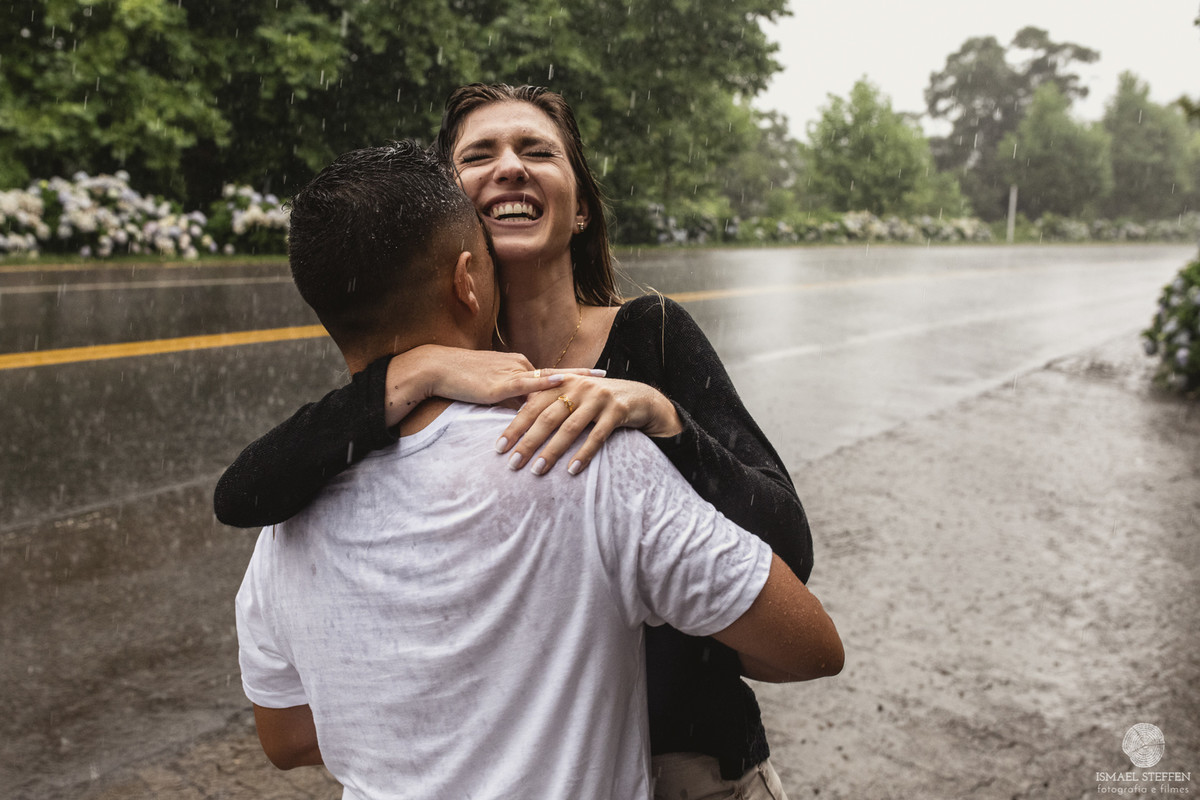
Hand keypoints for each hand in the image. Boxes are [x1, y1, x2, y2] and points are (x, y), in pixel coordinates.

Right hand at [384, 346, 598, 426]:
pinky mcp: (500, 382)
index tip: (594, 375)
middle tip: (607, 376)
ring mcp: (512, 372)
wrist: (436, 369)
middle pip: (557, 373)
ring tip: (598, 382)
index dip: (573, 376)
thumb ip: (507, 400)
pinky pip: (529, 383)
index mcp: (517, 366)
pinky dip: (547, 384)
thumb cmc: (458, 381)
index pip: (551, 374)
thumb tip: (522, 416)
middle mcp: (520, 365)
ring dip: (573, 383)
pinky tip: (564, 383)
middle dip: (582, 376)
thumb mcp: (489, 391)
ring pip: (549, 379)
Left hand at [495, 375, 683, 475]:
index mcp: (563, 383)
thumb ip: (550, 404)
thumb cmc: (599, 401)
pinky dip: (583, 454)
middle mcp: (578, 387)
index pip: (532, 406)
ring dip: (551, 452)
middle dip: (528, 443)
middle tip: (513, 464)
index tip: (499, 448)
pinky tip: (572, 470)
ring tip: (536, 470)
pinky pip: (597, 436)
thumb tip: (517, 426)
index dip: (514, 427)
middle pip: (547, 418)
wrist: (639, 396)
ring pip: (569, 428)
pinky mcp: (617, 411)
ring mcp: (598, 398)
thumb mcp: (574, 396)